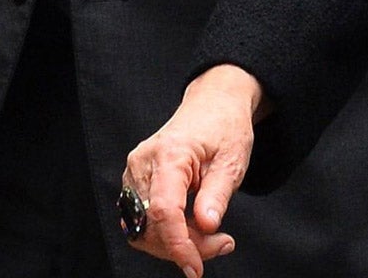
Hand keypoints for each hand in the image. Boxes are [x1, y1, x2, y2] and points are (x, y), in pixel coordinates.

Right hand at [120, 65, 262, 275]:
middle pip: (152, 225)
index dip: (178, 245)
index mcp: (168, 154)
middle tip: (222, 243)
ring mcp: (135, 173)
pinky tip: (192, 226)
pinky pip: (144, 220)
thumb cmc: (224, 127)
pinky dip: (167, 232)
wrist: (212, 105)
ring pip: (144, 229)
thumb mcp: (232, 160)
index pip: (164, 211)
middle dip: (185, 245)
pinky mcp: (135, 182)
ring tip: (210, 233)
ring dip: (175, 242)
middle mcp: (143, 163)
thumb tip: (206, 226)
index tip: (196, 268)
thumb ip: (217, 194)